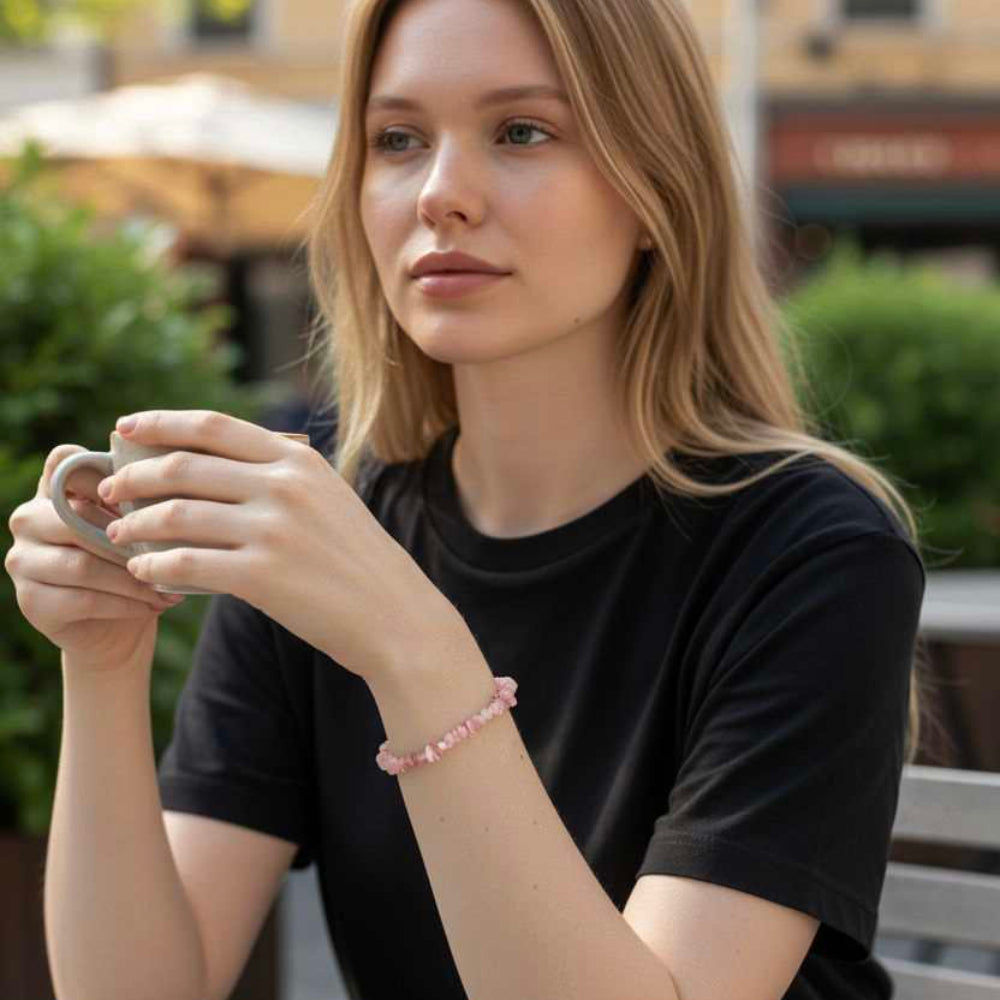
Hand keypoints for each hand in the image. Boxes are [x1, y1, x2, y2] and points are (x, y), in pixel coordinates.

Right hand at [4, 444, 182, 677]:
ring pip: (83, 564)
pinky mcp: (30, 601)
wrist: (119, 626)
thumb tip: (171, 478)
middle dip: (130, 539)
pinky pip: (84, 599)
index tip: (151, 494)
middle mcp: (27, 518)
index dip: (108, 475)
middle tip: (172, 554)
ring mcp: (21, 560)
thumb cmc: (134, 562)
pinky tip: (154, 605)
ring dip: (133, 578)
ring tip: (168, 585)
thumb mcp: (139, 523)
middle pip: (77, 518)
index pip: (67, 461)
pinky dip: (126, 603)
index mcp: (52, 489)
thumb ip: (138, 497)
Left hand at [101, 409, 454, 680]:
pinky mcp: (262, 577)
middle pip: (184, 466)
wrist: (396, 616)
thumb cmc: (358, 560)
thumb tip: (217, 459)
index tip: (124, 427)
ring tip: (119, 534)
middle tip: (109, 490)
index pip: (214, 426)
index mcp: (298, 461)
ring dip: (135, 523)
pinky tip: (143, 571)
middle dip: (133, 475)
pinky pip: (185, 564)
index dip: (161, 422)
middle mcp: (284, 487)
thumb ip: (281, 474)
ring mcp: (273, 531)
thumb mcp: (330, 498)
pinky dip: (154, 565)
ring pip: (176, 514)